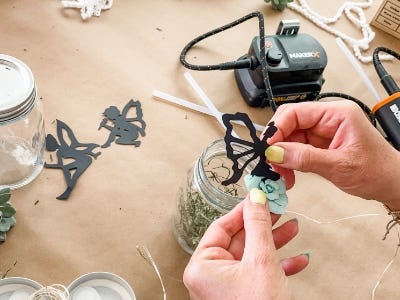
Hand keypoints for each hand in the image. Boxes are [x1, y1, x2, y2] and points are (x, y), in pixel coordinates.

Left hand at [183, 189, 308, 299]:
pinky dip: (278, 266)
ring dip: (275, 244)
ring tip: (293, 229)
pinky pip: (259, 274)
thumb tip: (255, 197)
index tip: (258, 197)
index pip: (222, 227)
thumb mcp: (260, 260)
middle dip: (264, 227)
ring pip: (252, 256)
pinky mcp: (243, 296)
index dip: (243, 210)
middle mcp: (211, 276)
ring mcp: (227, 287)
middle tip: (279, 210)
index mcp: (203, 266)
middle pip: (239, 240)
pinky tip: (298, 259)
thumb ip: (258, 225)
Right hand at [266, 100, 399, 209]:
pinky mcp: (319, 145)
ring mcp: (322, 132)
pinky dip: (288, 161)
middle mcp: (328, 119)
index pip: (296, 112)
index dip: (277, 128)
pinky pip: (295, 149)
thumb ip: (305, 158)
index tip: (265, 147)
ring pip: (289, 138)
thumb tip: (274, 153)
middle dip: (276, 143)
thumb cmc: (377, 171)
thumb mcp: (340, 166)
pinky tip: (287, 173)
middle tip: (269, 162)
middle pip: (289, 123)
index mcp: (337, 114)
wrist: (392, 184)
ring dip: (280, 155)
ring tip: (279, 173)